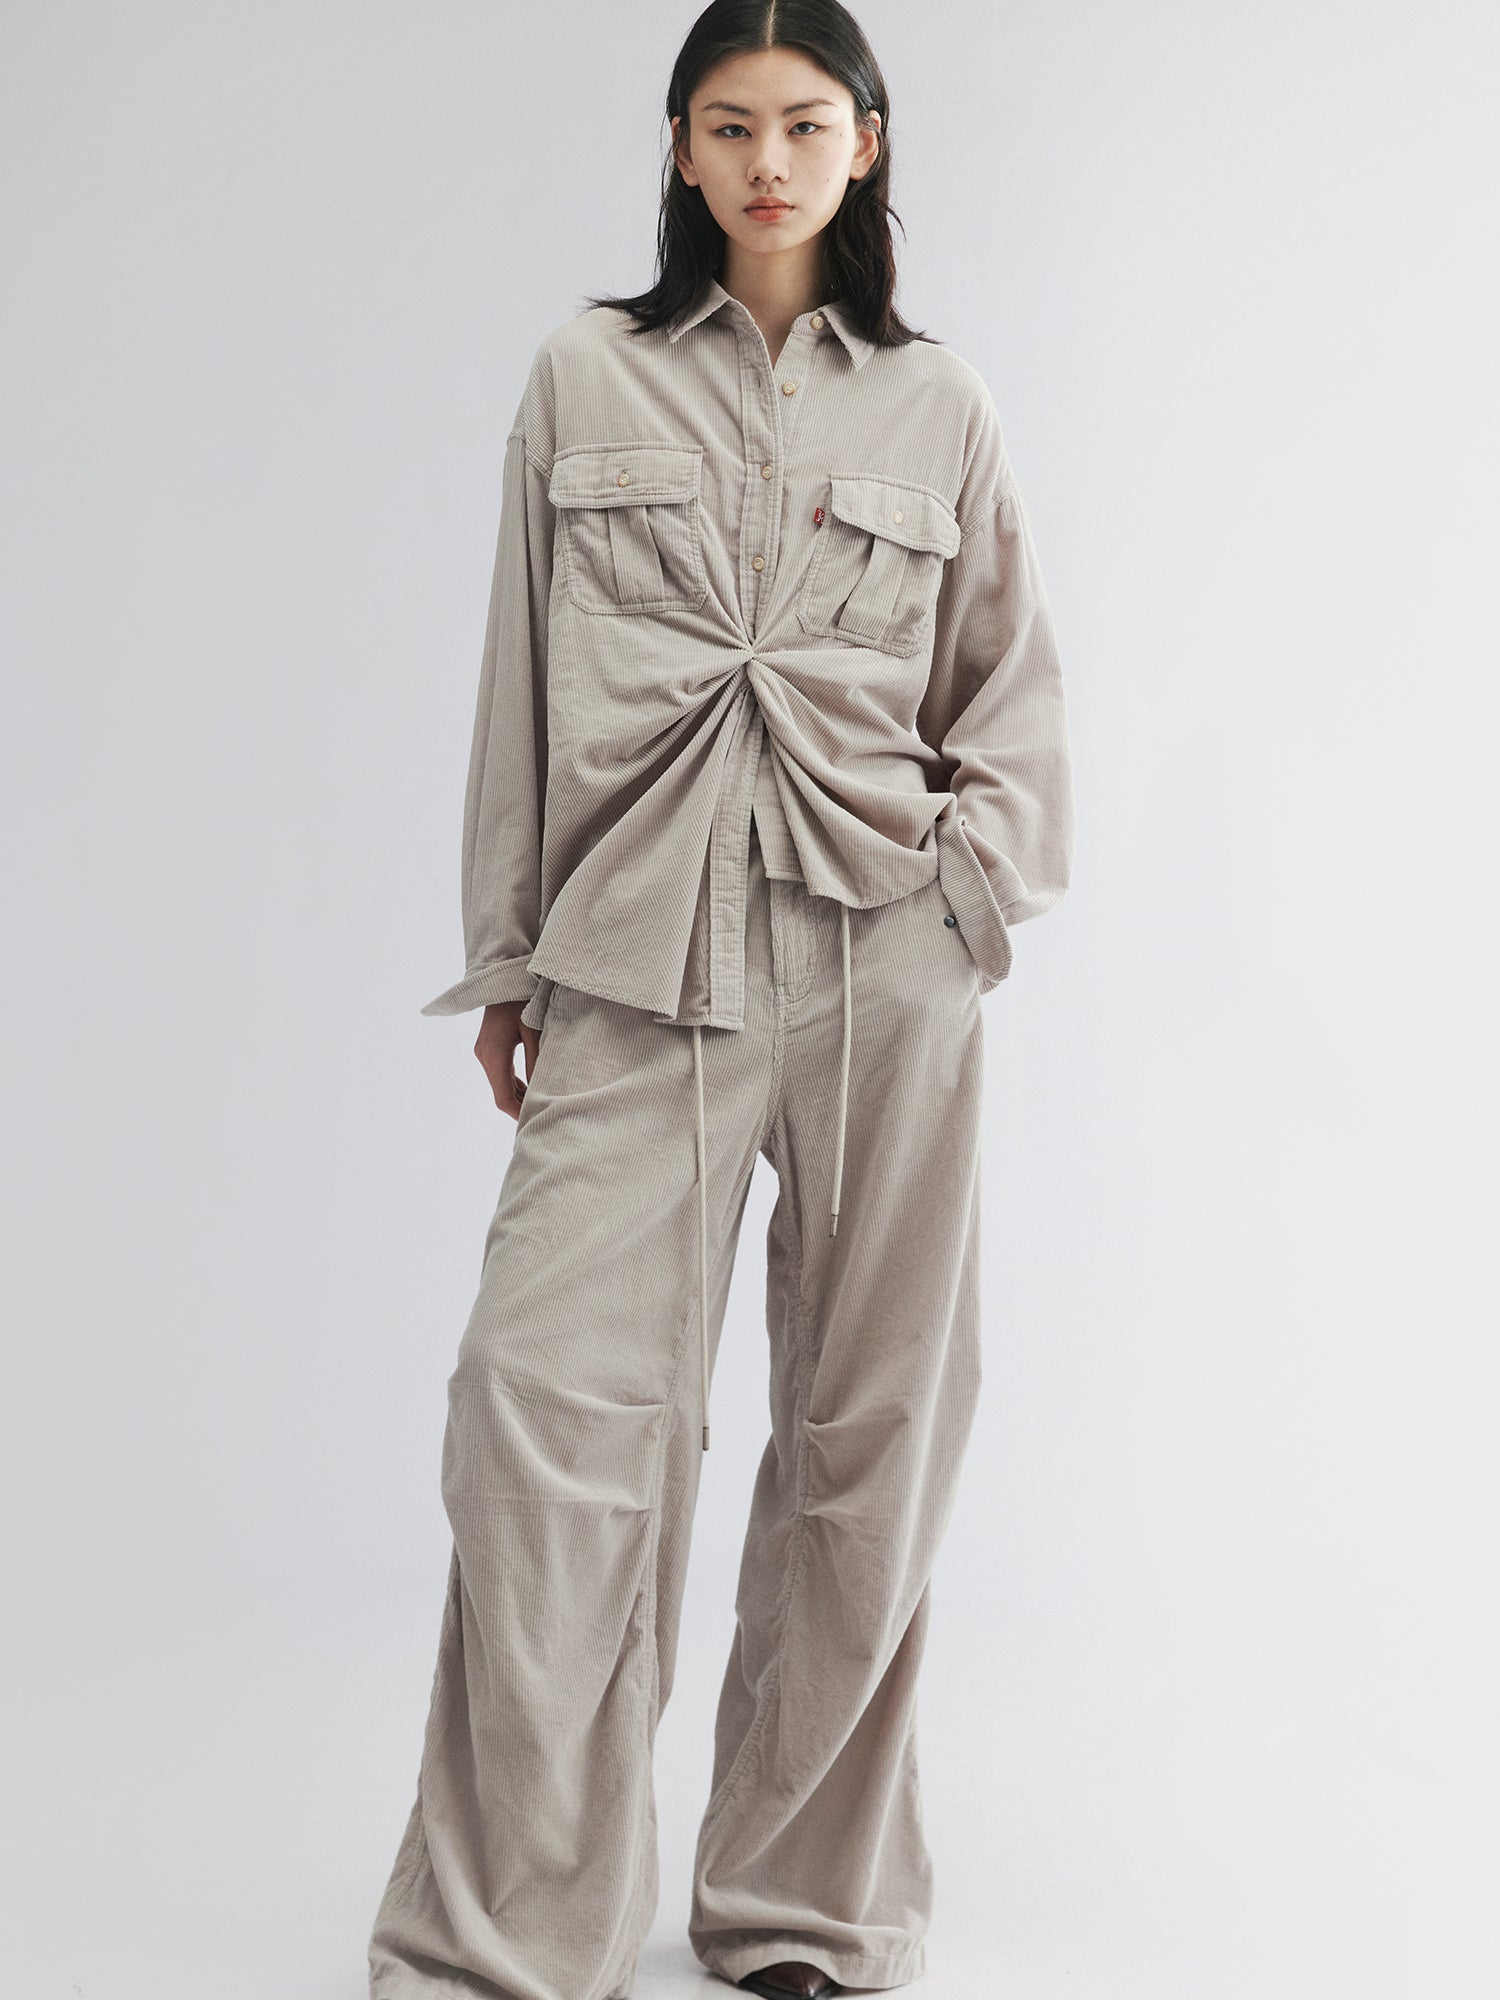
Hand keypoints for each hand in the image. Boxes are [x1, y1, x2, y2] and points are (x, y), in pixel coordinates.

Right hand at [474, 1000, 540, 1120]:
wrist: (502, 976)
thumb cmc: (523, 1000)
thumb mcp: (535, 1032)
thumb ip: (537, 1063)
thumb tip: (543, 1092)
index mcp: (494, 1055)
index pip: (503, 1098)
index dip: (519, 1113)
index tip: (537, 1121)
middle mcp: (484, 1057)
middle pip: (501, 1094)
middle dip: (521, 1107)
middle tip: (545, 1116)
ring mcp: (484, 1053)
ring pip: (501, 1085)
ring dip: (519, 1096)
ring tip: (542, 1103)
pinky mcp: (488, 1048)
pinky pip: (501, 1073)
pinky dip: (516, 1083)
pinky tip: (532, 1086)